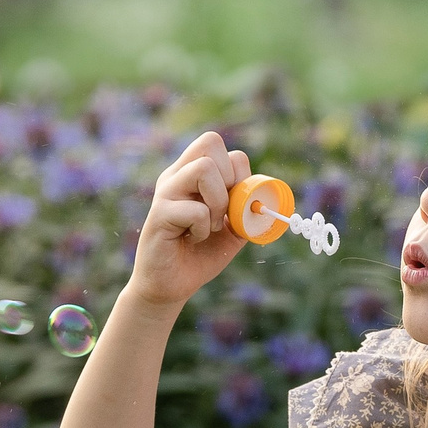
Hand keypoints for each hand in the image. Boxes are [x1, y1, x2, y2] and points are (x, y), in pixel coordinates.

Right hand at [125, 130, 252, 308]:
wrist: (171, 286)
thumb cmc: (201, 255)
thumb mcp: (234, 229)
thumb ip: (248, 209)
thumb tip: (268, 195)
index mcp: (191, 173)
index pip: (217, 143)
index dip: (237, 170)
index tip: (234, 201)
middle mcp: (176, 175)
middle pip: (210, 142)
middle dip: (230, 178)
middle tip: (224, 209)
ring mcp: (166, 192)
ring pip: (204, 169)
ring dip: (218, 201)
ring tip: (210, 226)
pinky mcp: (159, 214)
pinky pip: (196, 210)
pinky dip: (204, 229)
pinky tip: (192, 239)